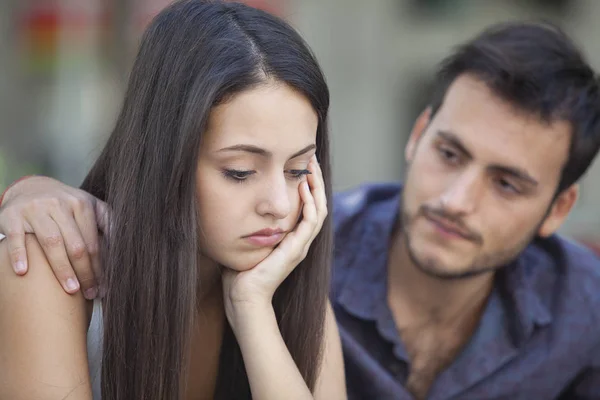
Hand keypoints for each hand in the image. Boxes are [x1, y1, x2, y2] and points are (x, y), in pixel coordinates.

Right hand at [0, 176, 108, 298]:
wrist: (32, 187)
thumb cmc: (67, 205)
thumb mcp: (91, 207)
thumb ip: (109, 223)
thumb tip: (127, 247)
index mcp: (82, 204)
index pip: (94, 242)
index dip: (100, 267)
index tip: (103, 287)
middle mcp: (60, 204)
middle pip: (76, 245)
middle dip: (85, 272)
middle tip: (89, 293)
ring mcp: (36, 209)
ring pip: (52, 242)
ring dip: (61, 268)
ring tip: (70, 289)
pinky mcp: (13, 215)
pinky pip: (16, 237)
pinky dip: (19, 254)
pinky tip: (23, 271)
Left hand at [222, 155, 327, 323]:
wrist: (243, 297)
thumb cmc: (241, 272)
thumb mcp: (248, 240)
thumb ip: (250, 224)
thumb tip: (238, 203)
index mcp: (293, 238)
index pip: (309, 206)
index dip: (308, 185)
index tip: (302, 164)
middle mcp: (301, 241)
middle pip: (319, 204)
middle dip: (316, 180)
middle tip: (312, 159)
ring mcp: (301, 246)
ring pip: (320, 210)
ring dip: (317, 187)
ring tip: (311, 167)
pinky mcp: (296, 251)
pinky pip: (310, 223)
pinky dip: (310, 203)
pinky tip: (304, 187)